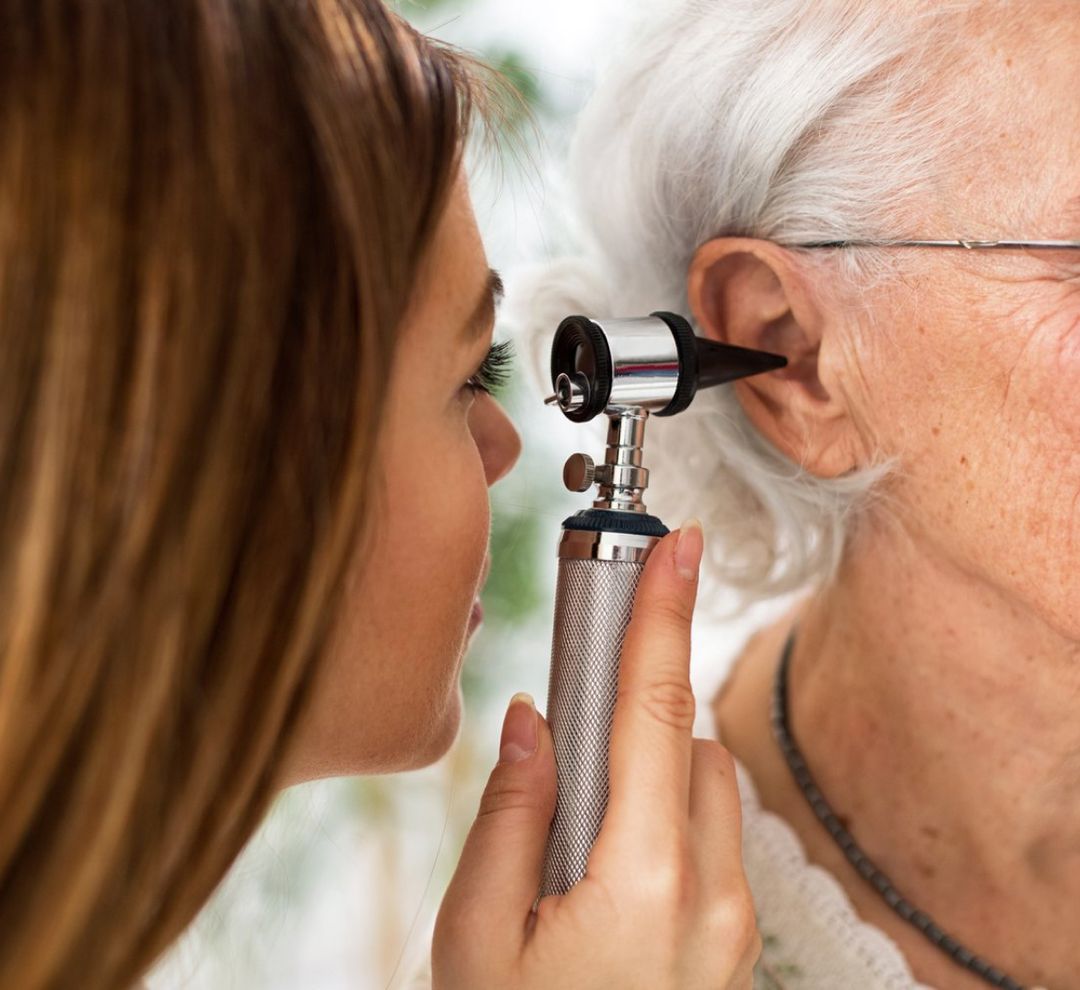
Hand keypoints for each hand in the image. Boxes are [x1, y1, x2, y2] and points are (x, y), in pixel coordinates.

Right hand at [433, 522, 759, 989]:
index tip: (677, 544)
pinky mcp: (733, 941)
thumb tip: (532, 720)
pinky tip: (603, 860)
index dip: (663, 613)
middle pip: (683, 741)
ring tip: (573, 827)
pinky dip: (664, 813)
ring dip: (646, 770)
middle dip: (630, 715)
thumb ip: (510, 814)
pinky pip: (710, 835)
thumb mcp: (478, 939)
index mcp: (643, 876)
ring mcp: (733, 922)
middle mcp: (712, 892)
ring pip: (702, 786)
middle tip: (563, 741)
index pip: (654, 707)